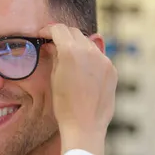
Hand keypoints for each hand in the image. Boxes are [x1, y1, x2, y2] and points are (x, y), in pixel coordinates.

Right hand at [39, 24, 116, 154]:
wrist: (85, 125)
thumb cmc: (64, 105)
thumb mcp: (54, 78)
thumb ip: (55, 57)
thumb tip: (52, 46)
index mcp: (71, 52)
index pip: (59, 29)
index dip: (48, 30)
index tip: (42, 34)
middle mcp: (90, 51)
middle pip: (74, 32)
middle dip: (62, 35)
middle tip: (52, 42)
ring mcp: (104, 60)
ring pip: (88, 42)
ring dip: (76, 44)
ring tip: (67, 55)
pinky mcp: (112, 70)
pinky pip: (98, 56)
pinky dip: (88, 56)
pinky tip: (81, 68)